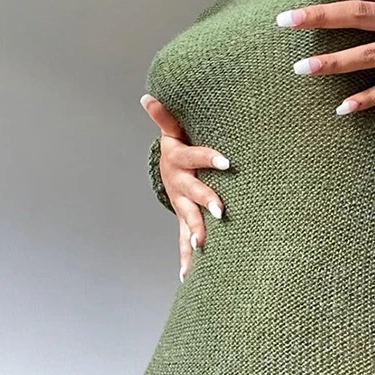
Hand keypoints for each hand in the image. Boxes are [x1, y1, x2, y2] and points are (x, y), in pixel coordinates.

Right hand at [140, 94, 227, 281]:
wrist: (168, 168)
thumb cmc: (180, 145)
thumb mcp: (174, 130)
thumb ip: (166, 116)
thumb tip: (148, 96)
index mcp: (179, 160)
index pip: (196, 157)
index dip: (209, 158)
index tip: (227, 162)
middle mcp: (179, 185)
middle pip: (192, 194)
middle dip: (205, 203)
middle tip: (220, 212)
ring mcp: (180, 205)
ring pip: (187, 221)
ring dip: (193, 234)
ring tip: (201, 247)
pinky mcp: (184, 220)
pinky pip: (183, 241)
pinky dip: (185, 258)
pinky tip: (186, 277)